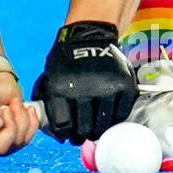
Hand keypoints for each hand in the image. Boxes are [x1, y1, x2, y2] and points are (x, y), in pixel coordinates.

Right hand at [0, 72, 39, 156]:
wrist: (3, 86)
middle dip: (10, 126)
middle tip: (7, 109)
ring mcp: (1, 145)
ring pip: (18, 141)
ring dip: (21, 118)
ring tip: (15, 102)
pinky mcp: (15, 142)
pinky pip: (29, 138)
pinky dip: (31, 121)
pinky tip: (27, 109)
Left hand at [32, 21, 137, 144]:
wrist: (90, 36)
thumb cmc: (66, 60)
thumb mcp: (49, 76)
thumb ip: (48, 102)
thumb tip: (53, 131)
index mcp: (61, 87)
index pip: (63, 125)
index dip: (65, 134)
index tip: (67, 136)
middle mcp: (84, 88)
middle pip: (84, 128)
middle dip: (82, 135)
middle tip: (82, 135)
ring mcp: (107, 87)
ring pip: (104, 125)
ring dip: (99, 131)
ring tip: (94, 129)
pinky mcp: (125, 86)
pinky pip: (121, 114)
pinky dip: (114, 119)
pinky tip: (107, 117)